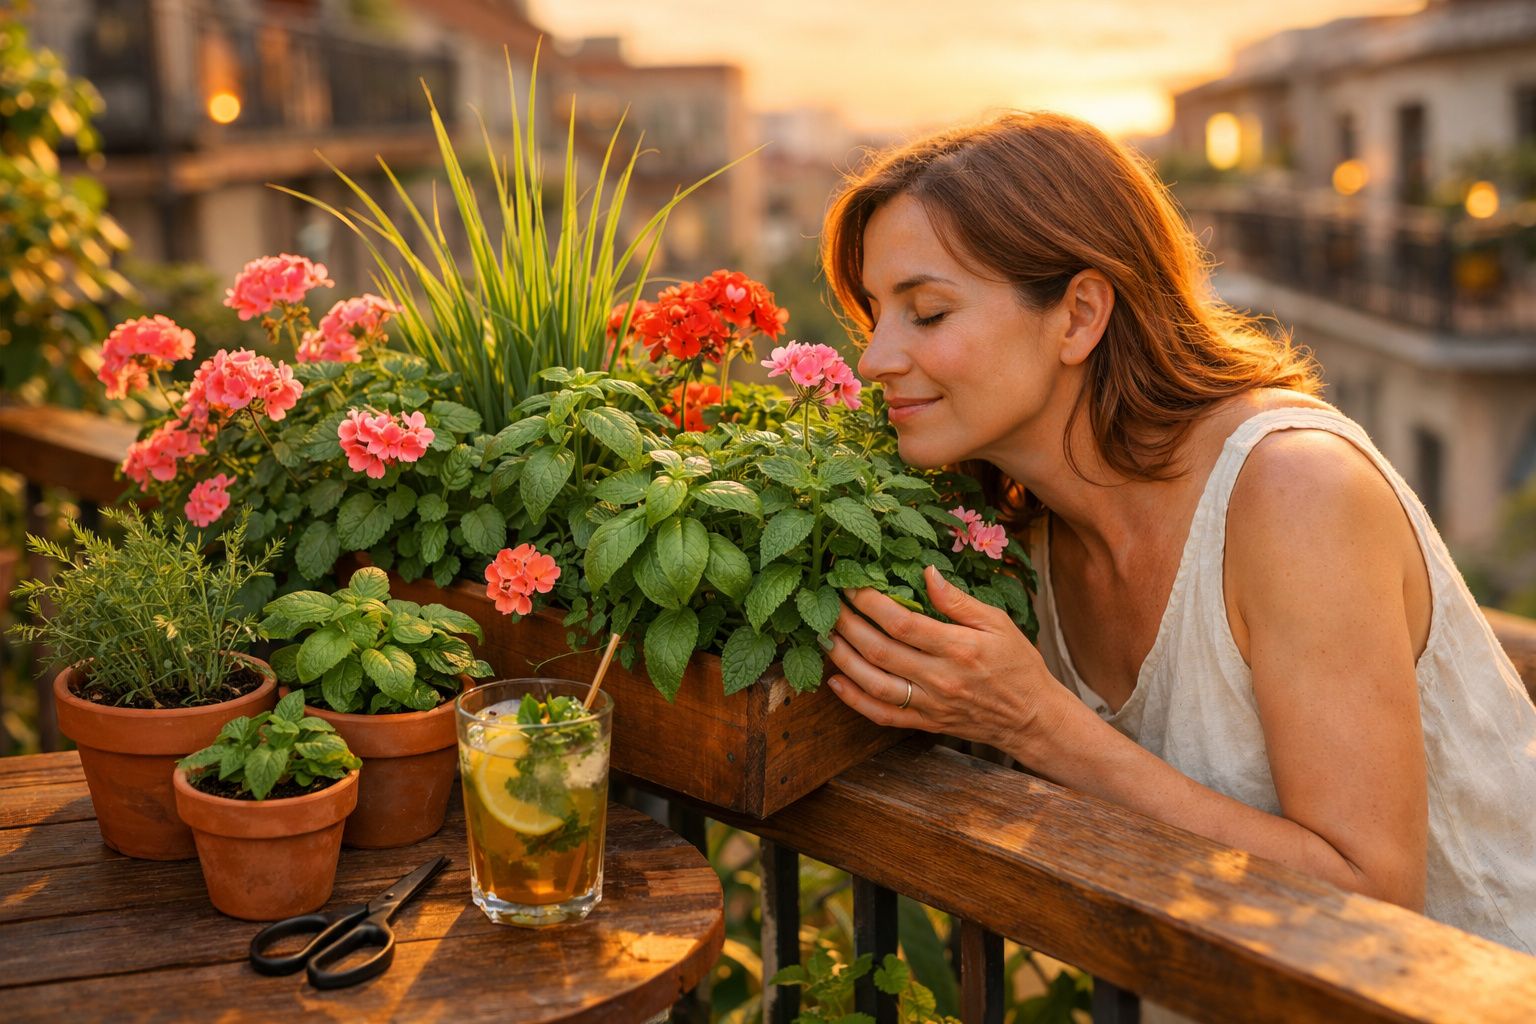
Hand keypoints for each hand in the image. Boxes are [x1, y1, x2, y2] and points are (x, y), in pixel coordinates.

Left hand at [826, 565, 1065, 750]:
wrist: (1032, 718)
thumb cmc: (1017, 664)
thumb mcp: (997, 623)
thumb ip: (958, 601)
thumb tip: (926, 572)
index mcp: (960, 648)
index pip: (902, 622)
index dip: (870, 602)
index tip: (851, 585)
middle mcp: (941, 679)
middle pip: (881, 651)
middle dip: (848, 625)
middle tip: (827, 605)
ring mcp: (931, 705)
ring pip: (874, 684)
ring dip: (843, 659)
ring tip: (824, 637)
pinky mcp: (925, 723)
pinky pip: (882, 715)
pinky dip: (854, 700)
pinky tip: (835, 681)